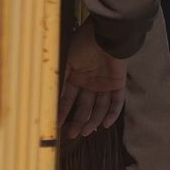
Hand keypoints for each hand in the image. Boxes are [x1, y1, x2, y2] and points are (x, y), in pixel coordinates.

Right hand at [58, 21, 126, 137]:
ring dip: (93, 120)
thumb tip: (51, 96)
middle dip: (78, 121)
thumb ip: (62, 77)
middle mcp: (90, 83)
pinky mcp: (118, 84)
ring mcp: (105, 84)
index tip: (56, 125)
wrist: (106, 34)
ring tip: (86, 132)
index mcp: (76, 77)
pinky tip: (105, 125)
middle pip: (84, 107)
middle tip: (73, 134)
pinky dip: (112, 113)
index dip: (63, 112)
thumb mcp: (68, 60)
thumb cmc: (84, 44)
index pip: (68, 99)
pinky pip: (117, 102)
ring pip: (99, 107)